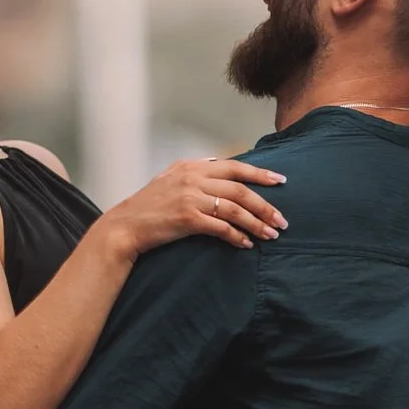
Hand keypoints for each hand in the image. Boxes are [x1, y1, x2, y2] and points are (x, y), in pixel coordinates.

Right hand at [103, 152, 285, 257]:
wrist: (126, 226)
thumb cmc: (148, 206)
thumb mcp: (170, 178)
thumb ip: (195, 172)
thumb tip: (220, 164)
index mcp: (192, 166)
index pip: (234, 166)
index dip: (260, 173)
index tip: (279, 180)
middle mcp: (193, 178)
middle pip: (240, 189)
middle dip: (265, 205)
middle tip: (282, 220)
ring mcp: (190, 198)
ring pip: (235, 209)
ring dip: (256, 223)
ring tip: (271, 235)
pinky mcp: (187, 218)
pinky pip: (221, 228)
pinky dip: (237, 236)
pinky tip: (246, 244)